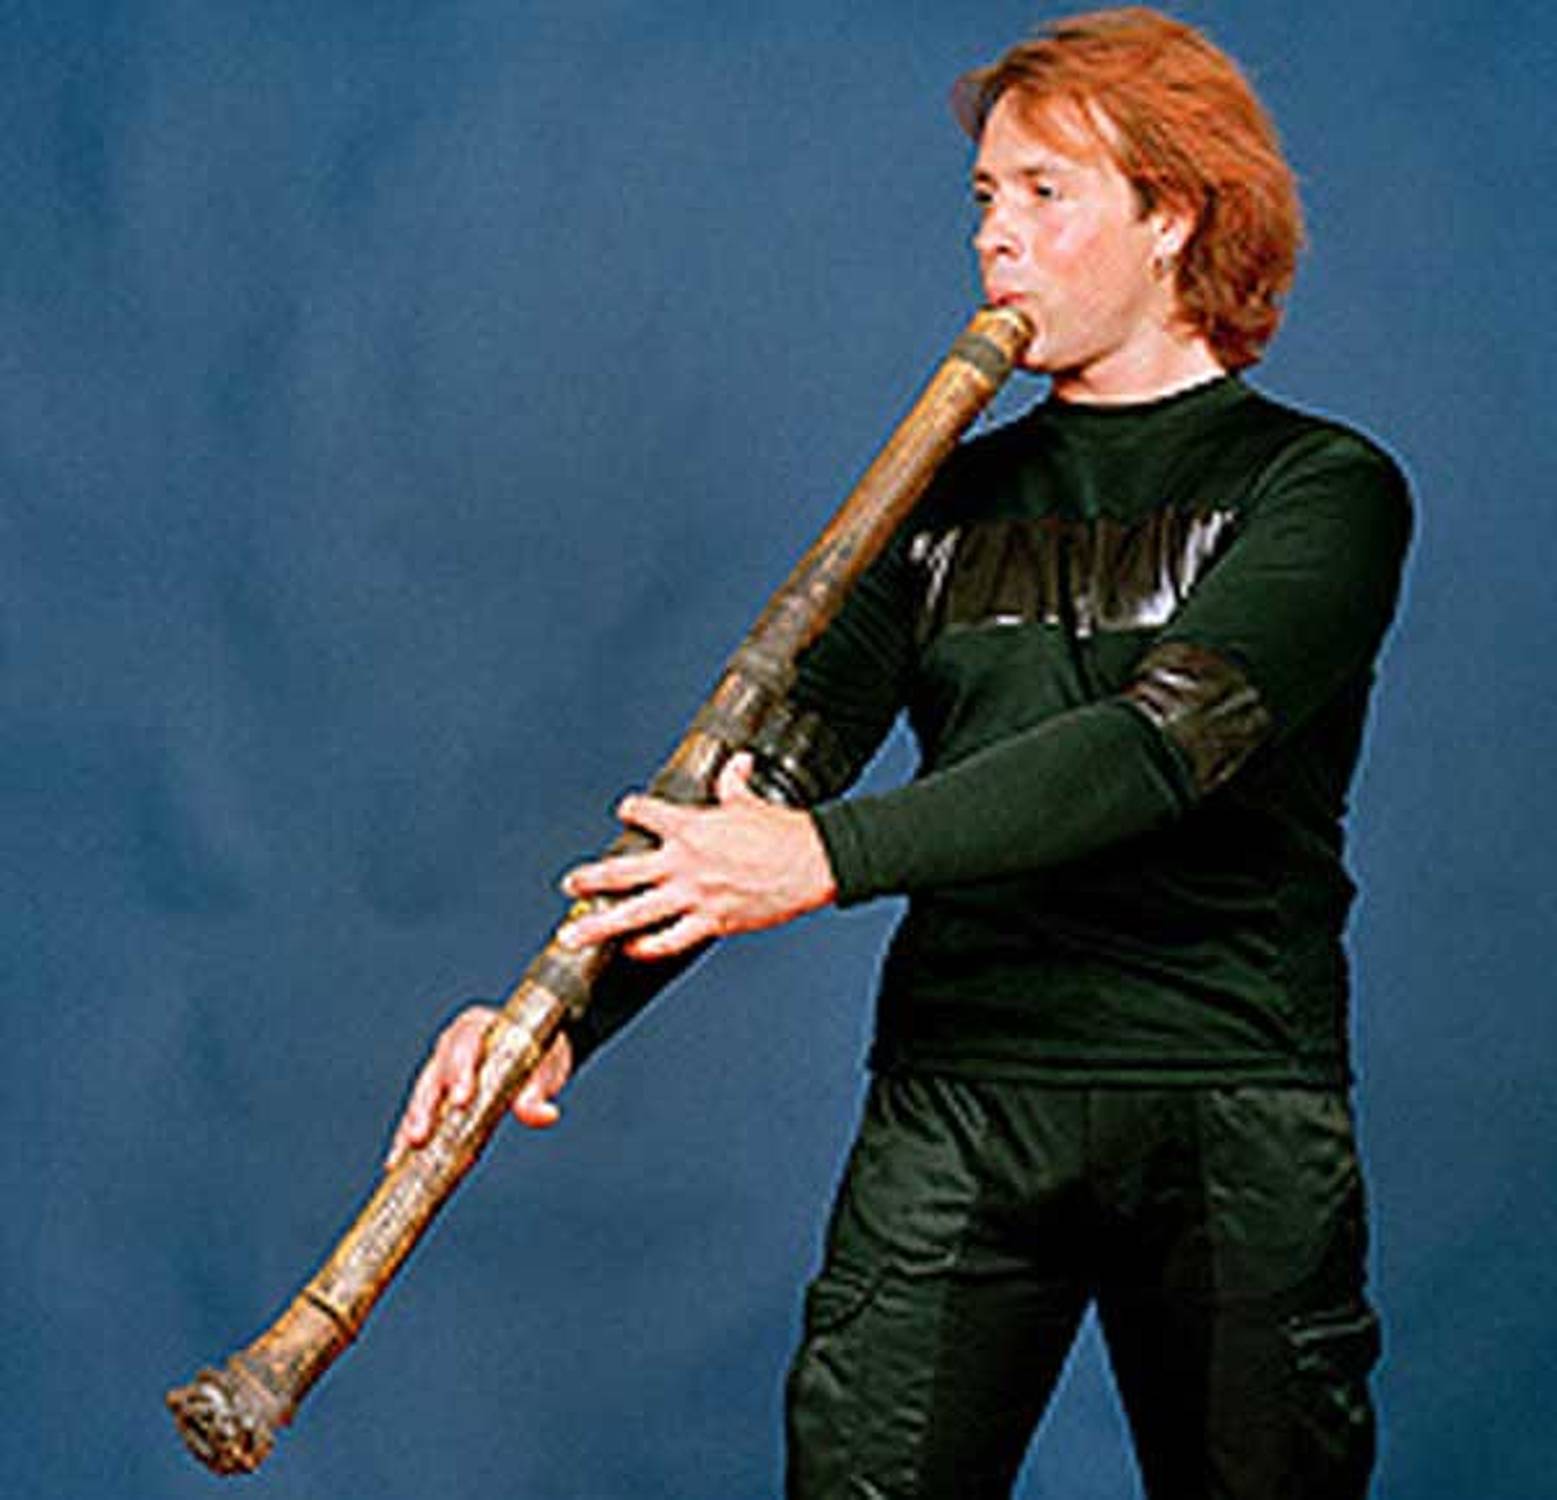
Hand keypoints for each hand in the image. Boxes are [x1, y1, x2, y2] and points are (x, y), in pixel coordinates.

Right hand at [385, 1006, 572, 1167]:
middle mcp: (453, 1045)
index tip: (461, 1100)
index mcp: (479, 1027)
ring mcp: (441, 1069)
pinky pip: (419, 1113)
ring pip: (422, 1096)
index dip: (460, 1071)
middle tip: (421, 1136)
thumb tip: (543, 1114)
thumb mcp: (546, 1067)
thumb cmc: (540, 1055)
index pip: (466, 1043)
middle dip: (426, 1107)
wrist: (537, 1055)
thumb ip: (539, 1089)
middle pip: (435, 1074)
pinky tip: (398, 1161)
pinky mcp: (437, 1094)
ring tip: (403, 1154)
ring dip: (412, 1125)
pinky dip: (409, 1135)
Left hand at [557, 753, 836, 959]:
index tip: (624, 812)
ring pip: (634, 912)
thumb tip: (737, 763)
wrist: (812, 862)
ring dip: (600, 924)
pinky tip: (631, 949)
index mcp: (691, 826)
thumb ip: (734, 784)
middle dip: (590, 879)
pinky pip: (670, 940)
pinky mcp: (712, 921)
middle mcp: (684, 862)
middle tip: (568, 885)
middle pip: (621, 871)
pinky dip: (648, 947)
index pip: (646, 813)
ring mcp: (694, 895)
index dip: (632, 810)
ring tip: (574, 935)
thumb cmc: (784, 831)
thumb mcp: (751, 800)